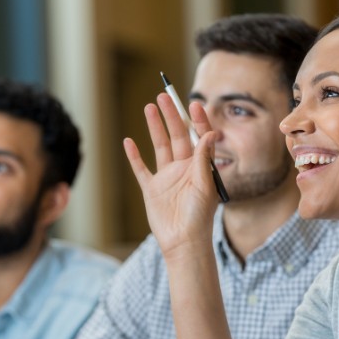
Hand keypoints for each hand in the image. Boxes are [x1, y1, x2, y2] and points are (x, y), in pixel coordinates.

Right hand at [123, 94, 218, 258]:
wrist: (183, 242)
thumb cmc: (199, 217)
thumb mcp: (205, 185)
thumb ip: (204, 159)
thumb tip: (210, 133)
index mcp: (199, 167)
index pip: (198, 137)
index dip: (196, 120)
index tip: (193, 103)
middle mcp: (183, 168)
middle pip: (177, 136)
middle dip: (172, 116)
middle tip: (165, 96)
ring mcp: (166, 178)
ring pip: (160, 146)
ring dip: (154, 127)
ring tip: (149, 107)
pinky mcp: (151, 189)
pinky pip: (141, 169)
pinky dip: (134, 156)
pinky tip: (128, 142)